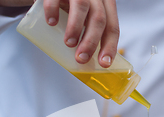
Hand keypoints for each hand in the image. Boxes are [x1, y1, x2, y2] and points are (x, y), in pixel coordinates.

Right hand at [0, 0, 118, 67]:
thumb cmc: (71, 6)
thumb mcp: (86, 16)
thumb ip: (90, 31)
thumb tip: (89, 61)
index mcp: (105, 4)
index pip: (112, 27)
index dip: (110, 46)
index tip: (104, 63)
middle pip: (99, 19)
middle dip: (91, 42)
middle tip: (81, 58)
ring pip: (82, 7)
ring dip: (75, 28)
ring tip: (69, 43)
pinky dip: (53, 10)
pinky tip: (51, 22)